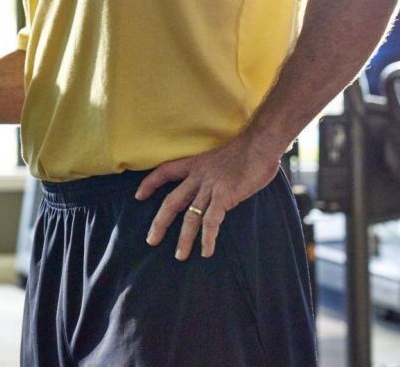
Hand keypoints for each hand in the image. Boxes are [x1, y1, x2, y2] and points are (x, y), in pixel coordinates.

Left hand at [135, 133, 282, 260]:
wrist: (260, 143)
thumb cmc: (247, 149)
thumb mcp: (221, 158)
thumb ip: (214, 174)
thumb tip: (215, 189)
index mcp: (195, 164)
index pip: (165, 171)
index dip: (150, 183)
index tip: (138, 195)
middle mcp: (198, 176)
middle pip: (172, 201)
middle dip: (160, 222)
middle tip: (151, 240)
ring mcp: (211, 187)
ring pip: (190, 216)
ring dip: (184, 238)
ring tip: (180, 256)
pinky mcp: (225, 196)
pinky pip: (211, 221)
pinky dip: (208, 238)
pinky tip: (206, 252)